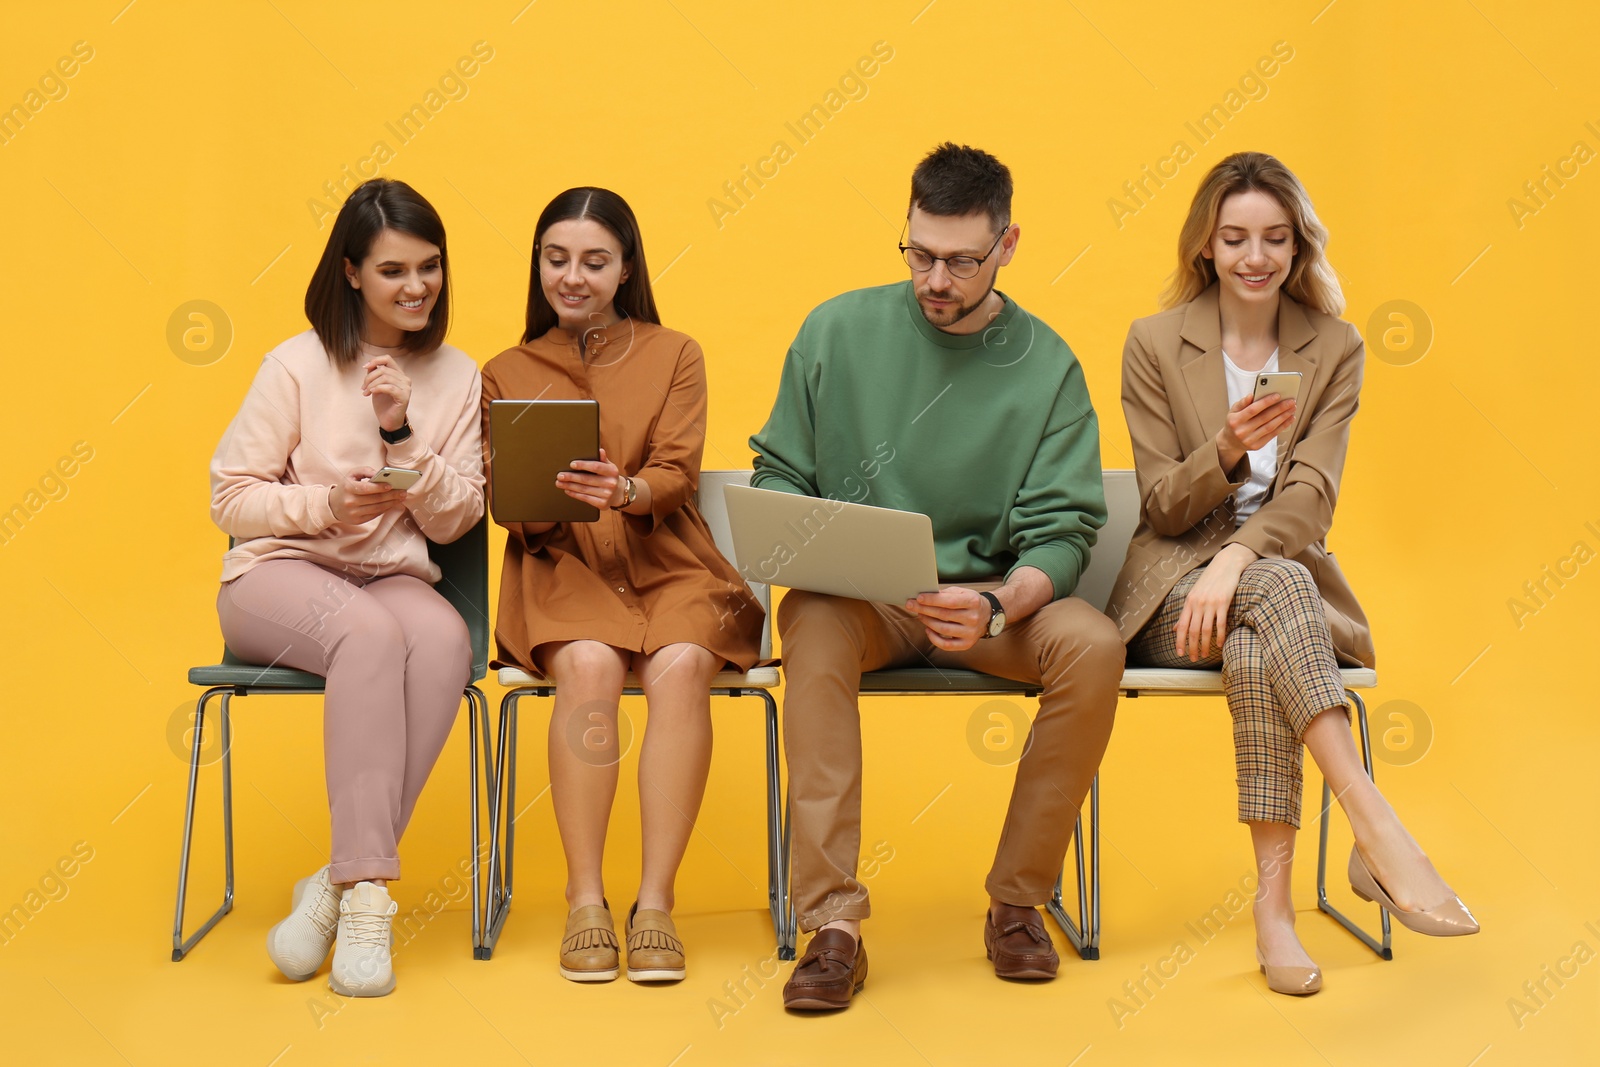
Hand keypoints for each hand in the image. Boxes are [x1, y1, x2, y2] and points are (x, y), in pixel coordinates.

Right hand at [329, 466, 406, 524]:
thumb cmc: (346, 487)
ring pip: (377, 508)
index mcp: (348, 488)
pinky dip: (385, 509)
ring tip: (401, 498)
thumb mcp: (352, 475)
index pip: (366, 488)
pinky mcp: (358, 520)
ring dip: (391, 503)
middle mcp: (351, 501)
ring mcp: (354, 513)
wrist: (333, 505)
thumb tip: (379, 473)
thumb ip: (365, 470)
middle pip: (375, 499)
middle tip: (403, 492)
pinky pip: (375, 515)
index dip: (379, 487)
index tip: (391, 485)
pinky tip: (392, 503)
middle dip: (391, 496)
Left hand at [362, 355, 411, 431]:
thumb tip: (369, 365)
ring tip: (366, 392)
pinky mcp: (404, 397)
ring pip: (385, 377)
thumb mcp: (376, 385)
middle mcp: (405, 379)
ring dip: (372, 384)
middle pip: (383, 369)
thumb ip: (375, 374)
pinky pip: (389, 388)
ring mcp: (406, 388)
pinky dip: (378, 388)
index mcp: (399, 374)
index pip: (388, 359)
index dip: (375, 361)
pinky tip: (372, 393)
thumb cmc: (383, 404)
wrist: (388, 421)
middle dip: (369, 377)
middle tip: (363, 387)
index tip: (364, 368)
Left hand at [556, 448, 624, 508]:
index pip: (596, 467)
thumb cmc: (609, 477)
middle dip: (571, 477)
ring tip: (559, 483)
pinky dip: (574, 494)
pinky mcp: (602, 504)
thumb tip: (599, 450)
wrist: (619, 493)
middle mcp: (610, 483)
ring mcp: (607, 495)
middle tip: (560, 475)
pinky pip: (585, 498)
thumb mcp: (609, 466)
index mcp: (612, 471)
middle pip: (587, 479)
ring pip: (584, 489)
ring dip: (569, 486)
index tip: (572, 464)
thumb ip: (603, 459)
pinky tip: (567, 490)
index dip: (583, 465)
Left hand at [905, 587, 986, 651]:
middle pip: (943, 615)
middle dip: (924, 609)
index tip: (918, 598)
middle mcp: (973, 618)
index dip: (932, 600)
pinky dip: (934, 638)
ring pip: (943, 629)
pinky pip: (946, 645)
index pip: (949, 601)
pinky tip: (928, 629)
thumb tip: (925, 596)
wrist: (988, 616)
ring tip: (920, 615)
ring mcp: (971, 633)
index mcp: (973, 602)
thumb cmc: (970, 602)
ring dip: (927, 622)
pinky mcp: (967, 644)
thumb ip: (945, 593)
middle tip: (911, 605)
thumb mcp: (962, 592)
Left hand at [1173, 545, 1255, 660]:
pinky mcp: (1223, 603)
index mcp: (1189, 603)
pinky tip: (1219, 644)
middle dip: (1192, 647)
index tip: (1179, 653)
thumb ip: (1186, 613)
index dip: (1179, 641)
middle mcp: (1197, 604)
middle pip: (1193, 631)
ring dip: (1205, 645)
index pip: (1181, 626)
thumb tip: (1175, 628)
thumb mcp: (1194, 595)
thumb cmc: (1210, 581)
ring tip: (1205, 655)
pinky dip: (1220, 636)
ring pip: (1206, 630)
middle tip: (1193, 659)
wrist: (1225, 564)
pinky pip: (1220, 624)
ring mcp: (1210, 604)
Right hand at [1217, 393, 1295, 470]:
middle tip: (1290, 401)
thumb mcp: (1233, 411)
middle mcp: (1242, 431)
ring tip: (1292, 409)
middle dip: (1279, 409)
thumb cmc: (1234, 423)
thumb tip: (1252, 395)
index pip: (1253, 409)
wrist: (1231, 442)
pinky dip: (1283, 426)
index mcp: (1235, 420)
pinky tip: (1289, 419)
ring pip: (1270, 427)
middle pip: (1264, 418)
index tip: (1278, 395)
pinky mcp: (1257, 446)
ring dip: (1283, 417)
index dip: (1266, 402)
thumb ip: (1242, 403)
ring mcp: (1250, 440)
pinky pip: (1272, 435)